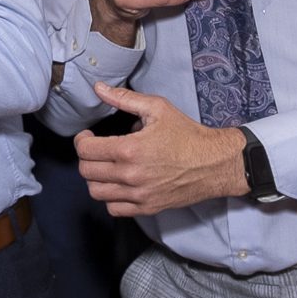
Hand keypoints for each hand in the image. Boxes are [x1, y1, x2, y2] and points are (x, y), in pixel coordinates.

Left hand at [74, 82, 246, 216]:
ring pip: (96, 192)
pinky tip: (118, 184)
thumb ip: (124, 99)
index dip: (82, 141)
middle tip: (96, 150)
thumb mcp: (158, 108)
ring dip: (95, 178)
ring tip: (105, 167)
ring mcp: (139, 195)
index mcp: (130, 150)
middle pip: (87, 172)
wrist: (214, 163)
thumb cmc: (187, 134)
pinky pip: (114, 209)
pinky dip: (110, 198)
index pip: (86, 151)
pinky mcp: (147, 208)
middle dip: (87, 157)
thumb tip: (99, 88)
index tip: (88, 136)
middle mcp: (131, 176)